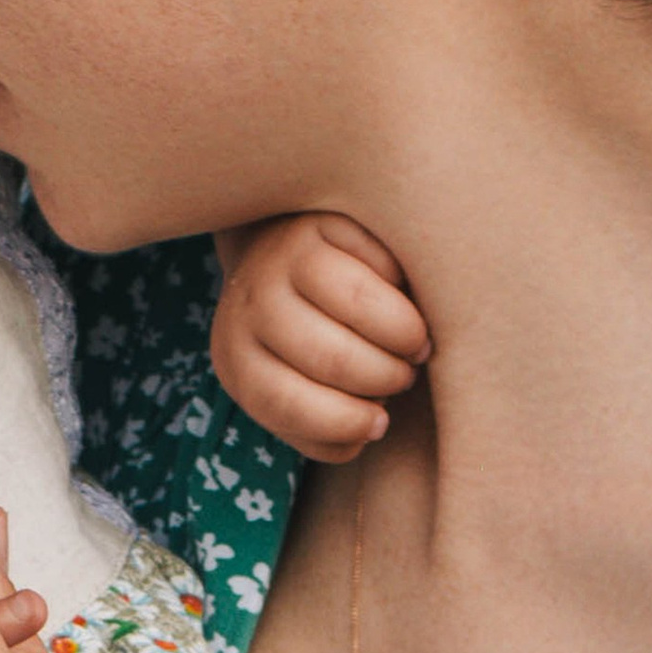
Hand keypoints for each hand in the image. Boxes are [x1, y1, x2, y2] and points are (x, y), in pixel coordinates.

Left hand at [211, 211, 427, 463]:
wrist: (278, 249)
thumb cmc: (306, 338)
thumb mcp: (297, 384)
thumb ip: (325, 422)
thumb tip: (370, 430)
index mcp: (237, 359)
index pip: (285, 404)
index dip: (346, 422)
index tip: (380, 422)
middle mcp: (250, 306)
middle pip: (332, 357)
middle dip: (386, 378)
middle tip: (405, 374)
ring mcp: (282, 257)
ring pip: (358, 305)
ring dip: (405, 336)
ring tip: (415, 345)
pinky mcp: (319, 222)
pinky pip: (382, 262)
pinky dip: (406, 286)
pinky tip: (404, 295)